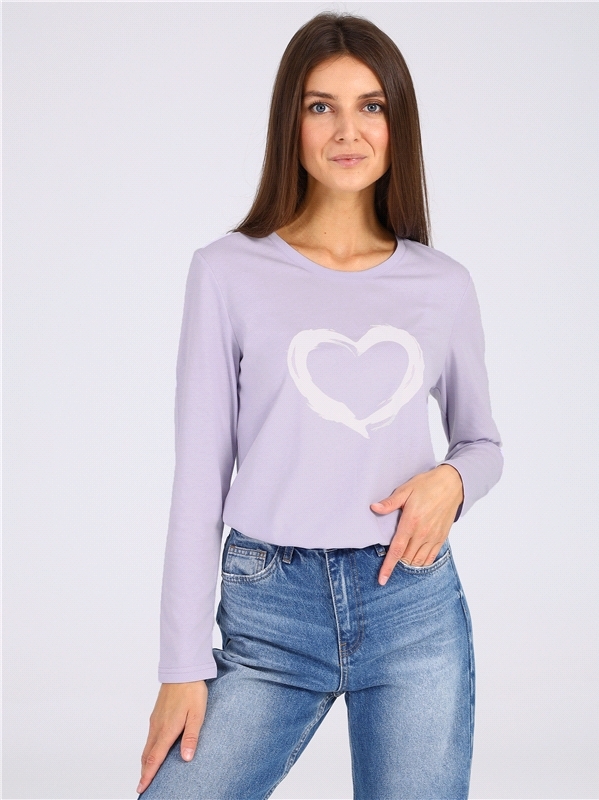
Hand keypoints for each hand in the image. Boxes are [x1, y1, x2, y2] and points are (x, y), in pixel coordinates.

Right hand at [137, 680, 207, 794]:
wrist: (182, 670)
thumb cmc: (192, 692)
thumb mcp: (197, 715)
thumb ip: (191, 738)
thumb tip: (185, 759)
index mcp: (167, 730)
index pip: (155, 758)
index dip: (148, 776)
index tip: (141, 788)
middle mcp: (158, 726)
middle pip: (147, 755)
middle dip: (144, 772)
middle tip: (142, 786)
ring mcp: (155, 719)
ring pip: (147, 745)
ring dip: (146, 761)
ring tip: (147, 772)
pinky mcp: (157, 713)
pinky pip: (150, 736)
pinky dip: (149, 748)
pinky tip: (154, 750)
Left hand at [370, 464, 463, 584]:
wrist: (452, 484)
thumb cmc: (427, 485)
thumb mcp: (405, 490)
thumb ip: (390, 503)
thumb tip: (374, 508)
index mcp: (411, 522)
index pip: (397, 550)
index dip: (388, 567)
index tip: (382, 579)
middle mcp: (423, 533)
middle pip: (407, 559)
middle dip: (397, 564)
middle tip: (389, 562)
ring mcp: (433, 537)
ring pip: (418, 561)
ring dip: (409, 563)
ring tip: (401, 561)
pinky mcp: (442, 538)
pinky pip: (431, 557)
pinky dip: (422, 562)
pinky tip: (416, 559)